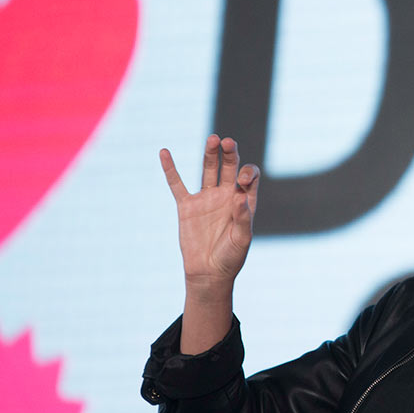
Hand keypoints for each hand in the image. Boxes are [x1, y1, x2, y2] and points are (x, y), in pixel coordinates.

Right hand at [160, 134, 259, 287]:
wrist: (209, 273)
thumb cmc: (231, 257)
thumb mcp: (242, 240)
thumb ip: (243, 218)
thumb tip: (240, 196)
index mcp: (244, 200)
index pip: (249, 177)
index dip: (247, 173)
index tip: (242, 180)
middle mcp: (226, 195)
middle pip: (229, 166)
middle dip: (230, 153)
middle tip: (227, 142)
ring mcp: (206, 198)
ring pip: (208, 169)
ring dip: (209, 153)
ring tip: (212, 139)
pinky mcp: (187, 206)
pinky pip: (177, 184)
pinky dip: (170, 168)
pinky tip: (164, 152)